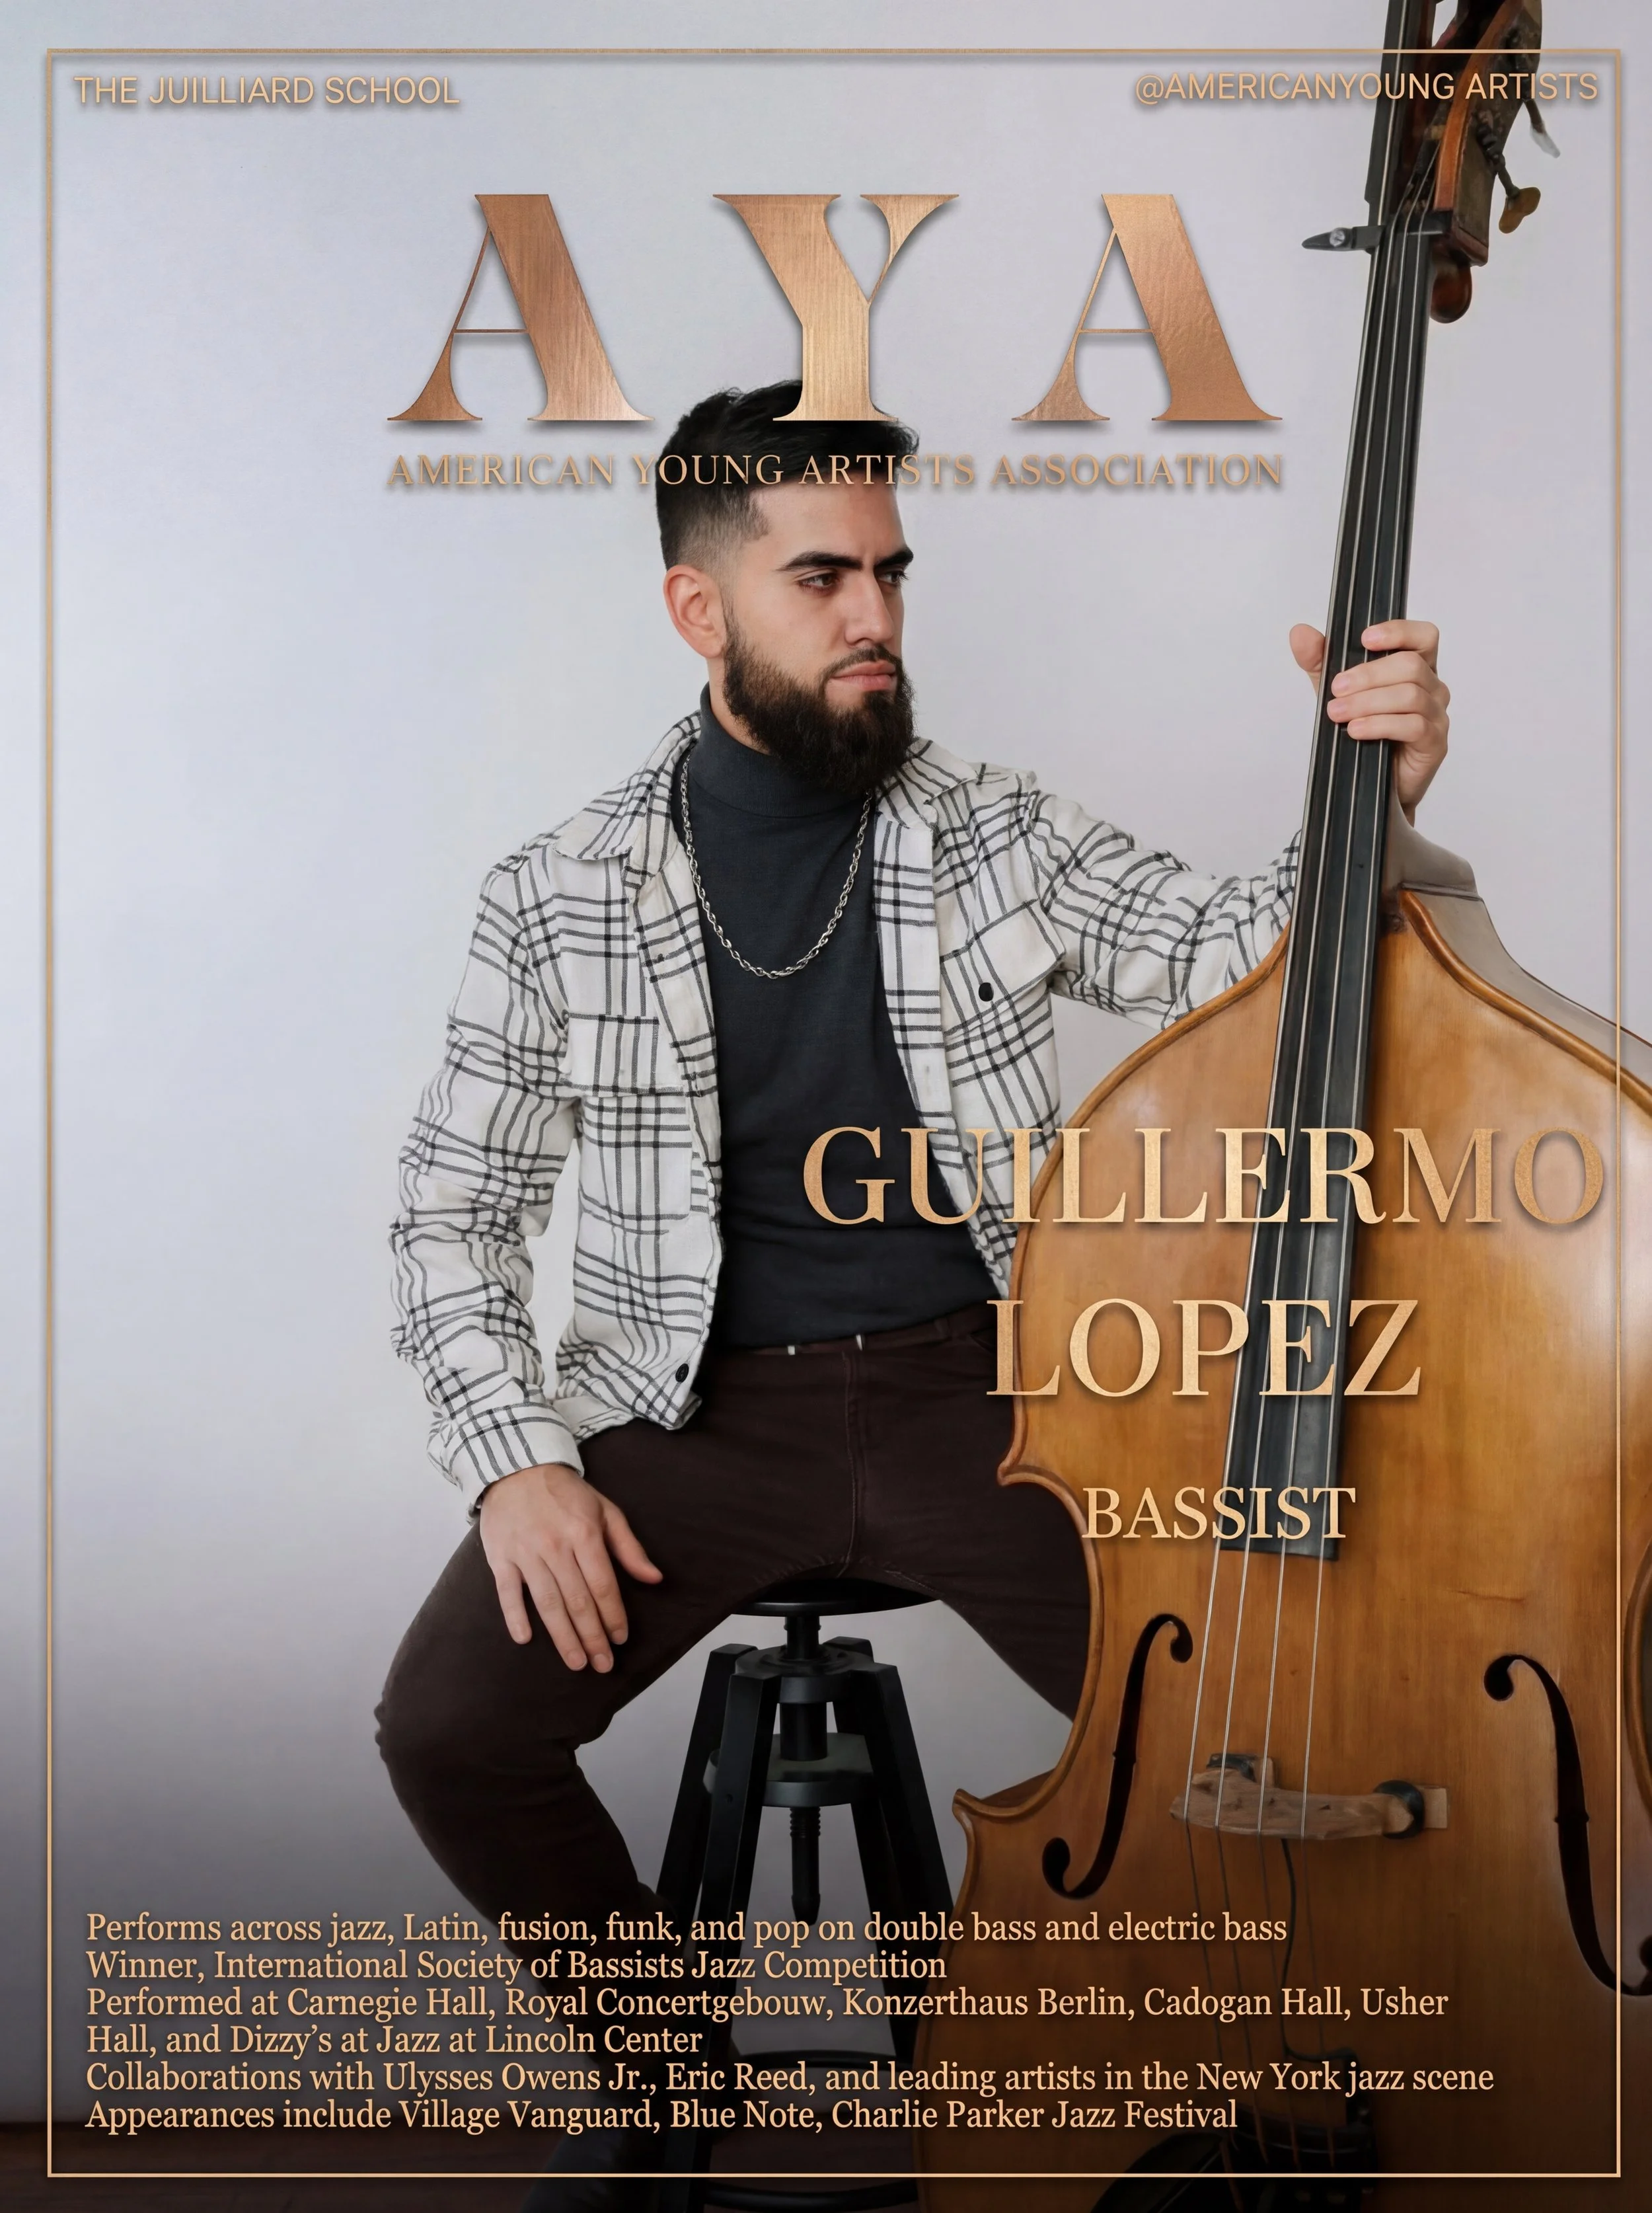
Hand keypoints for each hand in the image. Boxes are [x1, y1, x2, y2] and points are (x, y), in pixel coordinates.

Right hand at [478, 1462, 661, 1668]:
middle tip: (603, 1665)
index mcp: (585, 1533)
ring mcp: (526, 1552)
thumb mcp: (606, 1510)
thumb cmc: (566, 1493)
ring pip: (547, 1602)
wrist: (517, 1466)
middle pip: (578, 1601)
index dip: (613, 1616)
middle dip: (593, 1637)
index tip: (621, 1639)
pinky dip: (515, 1616)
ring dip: (563, 1637)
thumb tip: (654, 1579)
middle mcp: (556, 1546)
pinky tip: (526, 1639)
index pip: (603, 1585)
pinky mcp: (501, 1557)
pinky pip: (507, 1592)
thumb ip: (629, 1547)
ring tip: (576, 1662)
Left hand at [1289, 618, 1449, 821]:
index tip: (1364, 639)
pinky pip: (1413, 725)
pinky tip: (1356, 730)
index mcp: (1415, 667)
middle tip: (1336, 689)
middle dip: (1368, 675)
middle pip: (1410, 665)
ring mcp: (1436, 715)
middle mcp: (1432, 687)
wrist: (1368, 785)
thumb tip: (1299, 632)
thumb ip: (1320, 661)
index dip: (1398, 631)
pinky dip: (1380, 725)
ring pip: (1410, 695)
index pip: (1422, 637)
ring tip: (1338, 713)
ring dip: (1368, 702)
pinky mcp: (1434, 742)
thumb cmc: (1362, 732)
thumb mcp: (1336, 691)